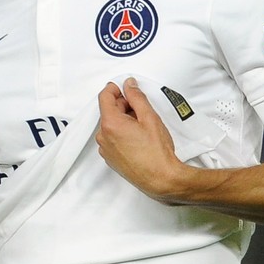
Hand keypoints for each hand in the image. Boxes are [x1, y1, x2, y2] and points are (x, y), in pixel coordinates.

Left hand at [95, 78, 184, 201]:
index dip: (115, 88)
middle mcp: (102, 136)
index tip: (126, 87)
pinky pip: (111, 138)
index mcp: (110, 124)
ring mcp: (105, 148)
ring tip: (142, 126)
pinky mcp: (109, 157)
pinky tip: (137, 138)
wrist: (160, 179)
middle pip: (108, 111)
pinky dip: (121, 133)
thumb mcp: (149, 118)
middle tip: (142, 110)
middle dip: (123, 105)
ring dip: (123, 120)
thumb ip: (137, 98)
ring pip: (111, 125)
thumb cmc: (157, 152)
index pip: (105, 97)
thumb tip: (129, 85)